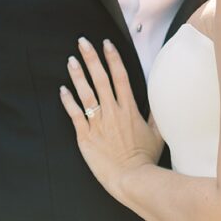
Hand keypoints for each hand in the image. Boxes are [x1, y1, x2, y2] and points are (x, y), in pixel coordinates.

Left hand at [59, 37, 163, 200]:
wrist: (131, 178)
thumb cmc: (145, 159)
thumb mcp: (157, 135)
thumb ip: (155, 116)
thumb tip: (159, 102)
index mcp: (129, 109)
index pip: (120, 77)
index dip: (113, 58)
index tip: (106, 44)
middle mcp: (112, 112)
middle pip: (101, 79)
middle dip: (92, 58)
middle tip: (82, 42)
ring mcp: (98, 123)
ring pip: (85, 93)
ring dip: (78, 75)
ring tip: (71, 59)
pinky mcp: (86, 136)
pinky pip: (75, 114)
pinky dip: (68, 101)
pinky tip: (62, 89)